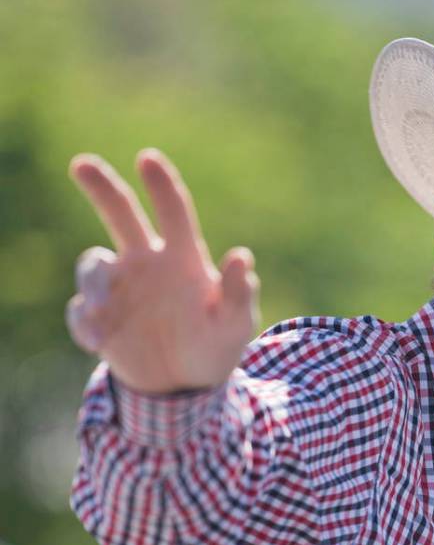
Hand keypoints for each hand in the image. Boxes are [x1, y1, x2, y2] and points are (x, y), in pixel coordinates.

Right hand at [66, 149, 259, 393]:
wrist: (186, 386)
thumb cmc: (217, 345)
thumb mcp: (235, 324)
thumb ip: (238, 293)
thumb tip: (242, 255)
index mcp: (182, 257)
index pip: (173, 211)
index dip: (161, 185)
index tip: (147, 158)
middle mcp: (147, 263)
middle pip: (121, 215)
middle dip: (102, 187)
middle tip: (81, 164)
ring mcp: (120, 289)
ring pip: (92, 264)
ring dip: (92, 282)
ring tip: (101, 309)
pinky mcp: (99, 318)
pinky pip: (80, 311)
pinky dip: (83, 323)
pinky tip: (97, 343)